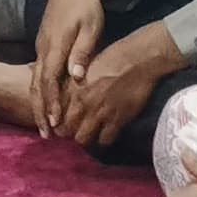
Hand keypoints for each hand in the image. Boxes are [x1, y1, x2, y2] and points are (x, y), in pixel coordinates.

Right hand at [28, 0, 116, 137]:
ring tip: (44, 127)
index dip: (51, 102)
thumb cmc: (85, 6)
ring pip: (34, 81)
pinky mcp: (42, 47)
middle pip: (37, 86)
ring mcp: (40, 48)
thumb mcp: (90, 26)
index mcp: (54, 46)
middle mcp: (43, 49)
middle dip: (40, 111)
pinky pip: (37, 75)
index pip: (49, 80)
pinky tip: (46, 105)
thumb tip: (77, 76)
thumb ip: (83, 51)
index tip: (55, 123)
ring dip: (38, 105)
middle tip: (46, 135)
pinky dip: (39, 93)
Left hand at [55, 23, 187, 150]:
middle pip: (65, 130)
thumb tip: (65, 95)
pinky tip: (106, 132)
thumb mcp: (87, 66)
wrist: (141, 59)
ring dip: (85, 137)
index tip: (59, 122)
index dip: (56, 120)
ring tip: (89, 132)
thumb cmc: (115, 56)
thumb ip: (74, 83)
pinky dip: (104, 138)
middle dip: (68, 131)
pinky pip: (104, 140)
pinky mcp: (118, 120)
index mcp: (73, 86)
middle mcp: (83, 102)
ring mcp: (100, 113)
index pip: (55, 112)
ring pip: (82, 139)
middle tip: (75, 129)